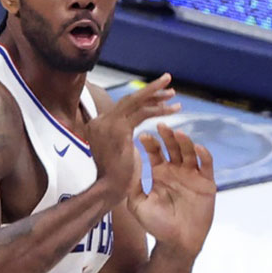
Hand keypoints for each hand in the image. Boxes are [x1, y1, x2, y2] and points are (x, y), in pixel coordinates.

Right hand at [87, 75, 178, 200]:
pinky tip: (173, 109)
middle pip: (128, 100)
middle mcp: (101, 121)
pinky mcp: (119, 130)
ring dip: (156, 95)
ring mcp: (108, 124)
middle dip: (150, 91)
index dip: (142, 99)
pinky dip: (159, 109)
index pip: (123, 106)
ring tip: (173, 91)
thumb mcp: (117, 151)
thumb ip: (122, 137)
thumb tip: (132, 130)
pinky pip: (142, 113)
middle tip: (167, 80)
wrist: (109, 191)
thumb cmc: (115, 177)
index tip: (158, 96)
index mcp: (98, 125)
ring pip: (136, 102)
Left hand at [129, 123, 215, 257]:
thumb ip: (132, 186)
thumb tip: (124, 166)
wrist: (177, 243)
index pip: (156, 152)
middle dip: (168, 136)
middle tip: (162, 126)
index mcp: (161, 173)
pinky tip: (197, 147)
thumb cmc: (157, 225)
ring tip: (178, 133)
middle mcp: (177, 171)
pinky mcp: (207, 183)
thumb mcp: (137, 204)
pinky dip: (203, 155)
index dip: (151, 143)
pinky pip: (206, 165)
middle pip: (173, 147)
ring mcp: (193, 175)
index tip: (142, 136)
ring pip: (189, 152)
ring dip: (184, 142)